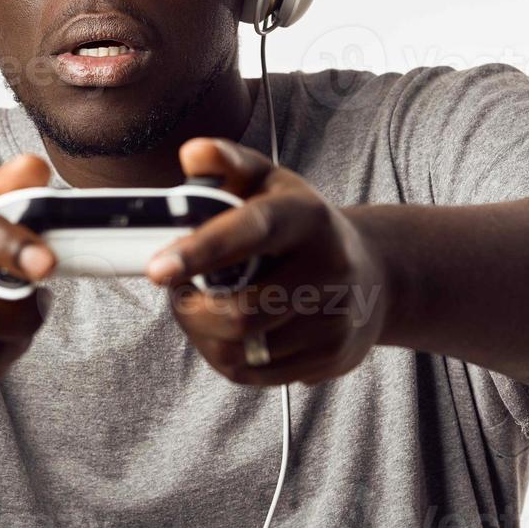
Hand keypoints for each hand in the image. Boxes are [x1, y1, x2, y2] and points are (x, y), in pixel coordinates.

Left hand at [146, 138, 389, 386]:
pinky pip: (255, 374)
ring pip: (243, 349)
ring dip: (203, 335)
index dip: (201, 251)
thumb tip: (191, 153)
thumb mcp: (269, 182)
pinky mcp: (332, 357)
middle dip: (191, 310)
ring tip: (200, 310)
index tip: (157, 270)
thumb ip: (227, 164)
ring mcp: (336, 318)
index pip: (252, 231)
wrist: (371, 275)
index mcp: (307, 216)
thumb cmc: (300, 225)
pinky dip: (226, 357)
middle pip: (243, 312)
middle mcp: (330, 267)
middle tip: (175, 292)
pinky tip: (226, 333)